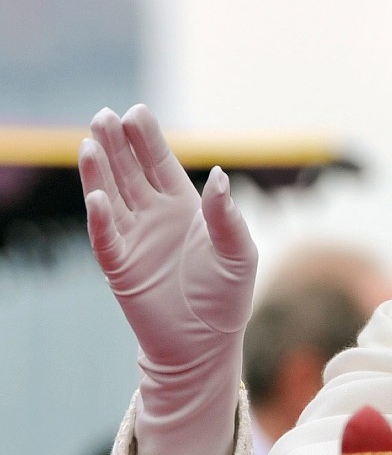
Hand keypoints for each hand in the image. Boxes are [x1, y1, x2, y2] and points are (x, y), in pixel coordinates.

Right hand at [79, 104, 257, 454]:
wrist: (205, 342)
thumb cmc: (227, 296)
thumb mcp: (239, 254)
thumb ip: (228, 217)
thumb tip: (219, 176)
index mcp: (185, 206)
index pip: (160, 164)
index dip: (147, 139)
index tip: (136, 111)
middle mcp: (154, 216)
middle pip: (130, 171)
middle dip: (117, 144)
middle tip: (104, 115)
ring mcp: (134, 240)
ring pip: (111, 197)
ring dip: (99, 171)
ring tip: (89, 142)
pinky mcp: (120, 268)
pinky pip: (105, 238)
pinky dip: (100, 218)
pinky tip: (97, 196)